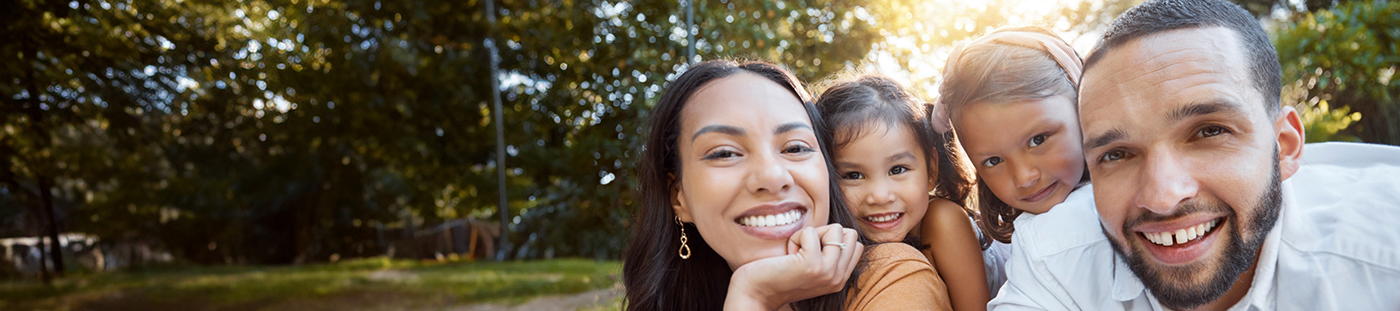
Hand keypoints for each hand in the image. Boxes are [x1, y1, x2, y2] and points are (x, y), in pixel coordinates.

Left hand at [724, 224, 863, 309]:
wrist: (755, 293)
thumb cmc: (778, 274)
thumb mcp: (811, 267)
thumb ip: (828, 254)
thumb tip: (839, 229)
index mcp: (840, 279)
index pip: (856, 244)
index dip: (831, 239)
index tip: (811, 252)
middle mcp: (838, 278)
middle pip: (849, 233)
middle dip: (824, 233)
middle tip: (803, 250)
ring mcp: (827, 272)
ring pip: (835, 229)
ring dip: (809, 235)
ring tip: (794, 253)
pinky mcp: (812, 264)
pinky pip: (810, 232)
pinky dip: (795, 238)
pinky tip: (787, 255)